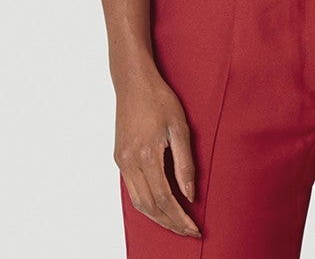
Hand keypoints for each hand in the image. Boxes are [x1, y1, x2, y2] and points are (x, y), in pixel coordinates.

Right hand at [114, 72, 202, 237]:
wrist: (133, 82)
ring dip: (158, 217)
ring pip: (138, 202)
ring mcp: (122, 161)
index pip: (166, 199)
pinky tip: (160, 205)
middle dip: (171, 223)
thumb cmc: (160, 99)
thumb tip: (190, 196)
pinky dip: (147, 203)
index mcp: (147, 154)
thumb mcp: (180, 127)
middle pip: (151, 207)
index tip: (195, 228)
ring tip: (176, 224)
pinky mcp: (119, 158)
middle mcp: (130, 162)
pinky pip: (132, 190)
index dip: (180, 218)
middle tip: (188, 231)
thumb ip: (185, 163)